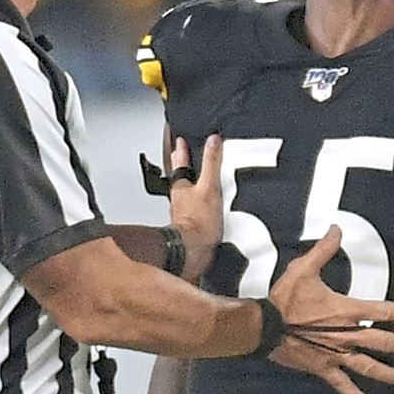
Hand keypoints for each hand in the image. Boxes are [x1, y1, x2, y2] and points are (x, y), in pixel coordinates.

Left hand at [168, 135, 222, 280]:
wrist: (194, 252)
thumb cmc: (198, 223)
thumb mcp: (209, 187)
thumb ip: (211, 163)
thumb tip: (213, 141)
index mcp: (181, 187)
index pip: (180, 163)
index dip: (181, 152)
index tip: (179, 142)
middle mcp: (181, 200)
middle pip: (182, 180)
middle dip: (184, 170)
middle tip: (185, 159)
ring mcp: (186, 214)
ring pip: (189, 196)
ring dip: (194, 189)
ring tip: (202, 183)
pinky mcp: (195, 227)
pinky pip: (199, 212)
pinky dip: (203, 207)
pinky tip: (211, 210)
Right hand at [267, 225, 393, 393]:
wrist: (264, 327)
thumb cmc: (285, 299)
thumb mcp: (303, 269)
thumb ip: (323, 250)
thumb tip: (336, 229)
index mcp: (345, 310)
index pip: (382, 311)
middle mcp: (346, 335)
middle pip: (382, 342)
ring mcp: (335, 354)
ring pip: (367, 366)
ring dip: (388, 373)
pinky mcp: (322, 368)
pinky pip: (341, 384)